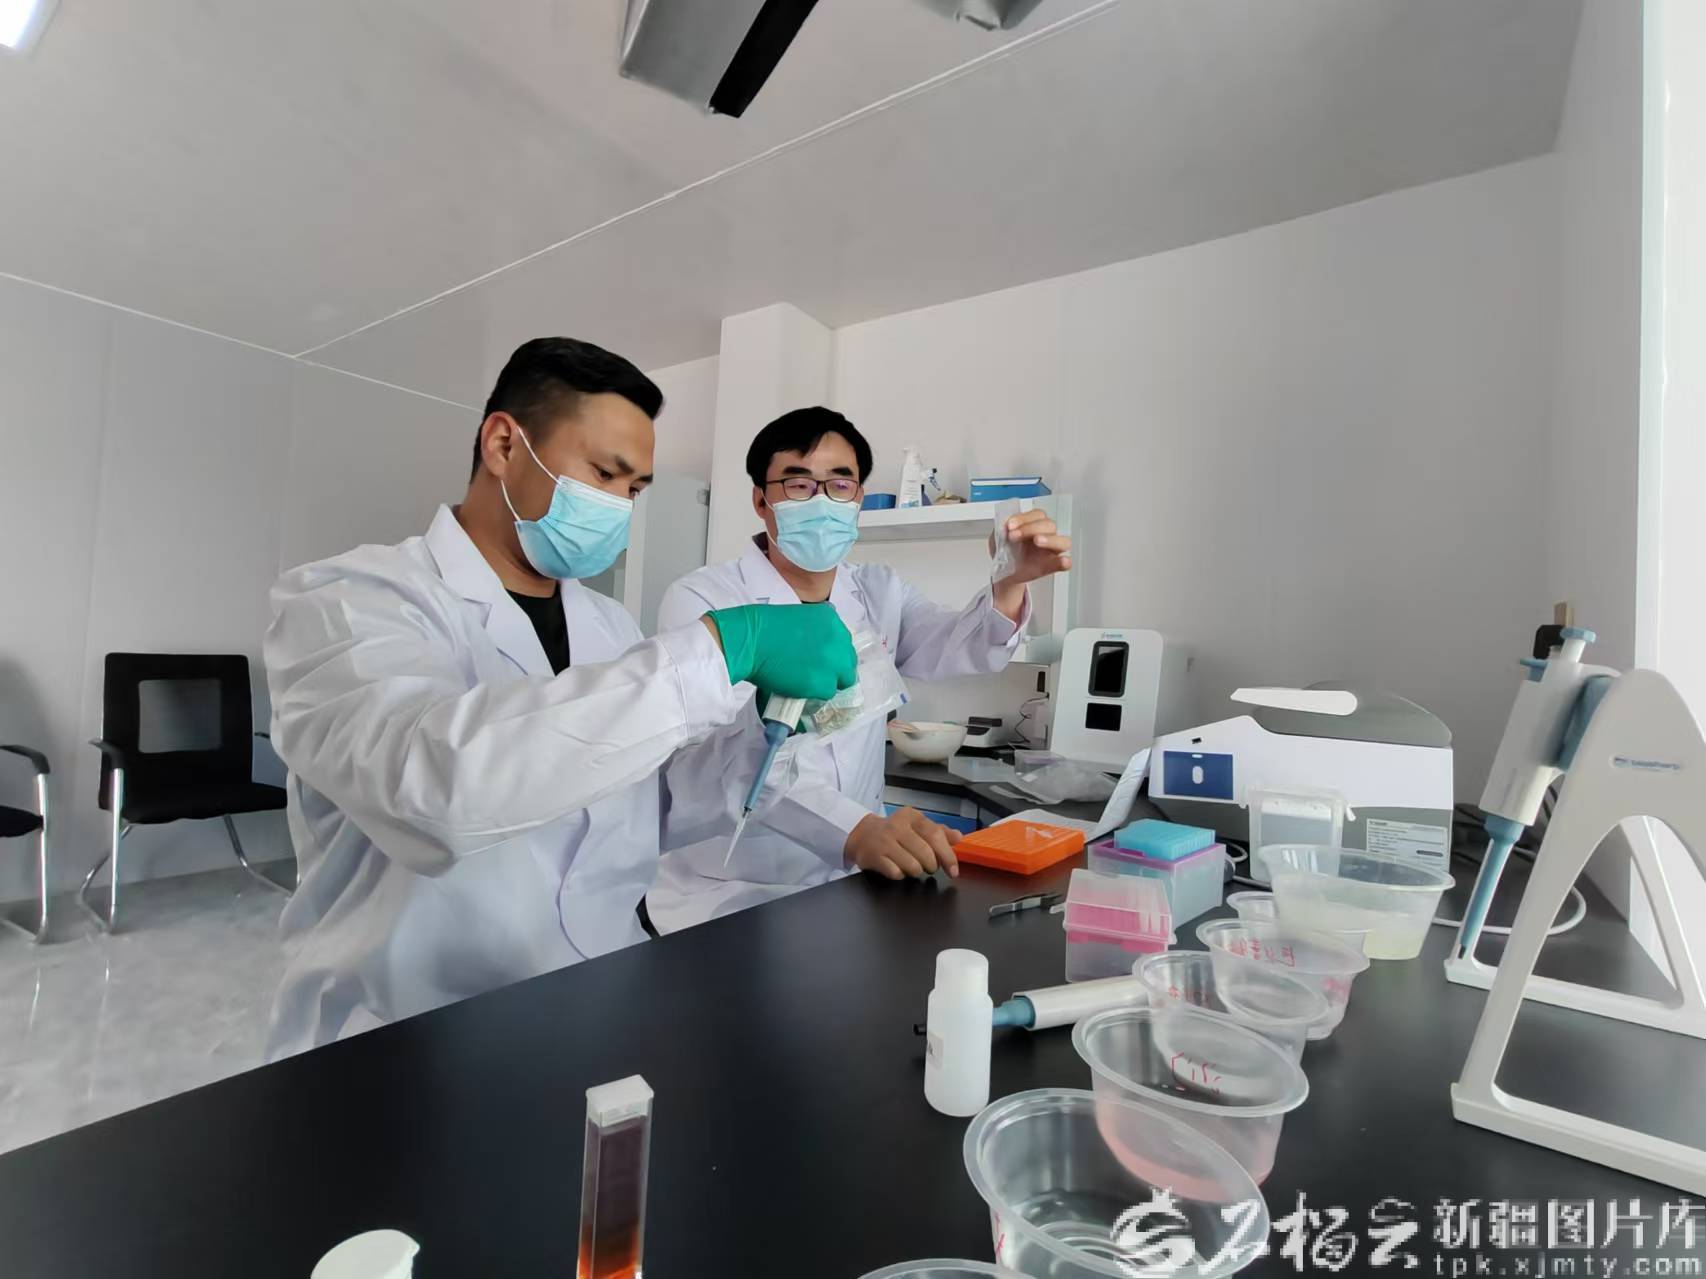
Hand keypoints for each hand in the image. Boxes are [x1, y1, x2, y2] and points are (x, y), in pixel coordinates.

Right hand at [705, 602, 855, 701]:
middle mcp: (838, 639)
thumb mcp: (800, 617)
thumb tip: (821, 648)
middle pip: (848, 662)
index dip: (834, 654)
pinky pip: (827, 693)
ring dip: (826, 682)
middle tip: (816, 674)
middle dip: (835, 669)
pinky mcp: (823, 682)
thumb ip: (817, 630)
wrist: (750, 640)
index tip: (823, 660)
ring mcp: (833, 662)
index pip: (844, 642)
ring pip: (842, 680)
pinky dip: (815, 693)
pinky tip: (800, 687)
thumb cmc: (764, 627)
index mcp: (831, 619)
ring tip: (807, 682)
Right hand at [845, 807, 960, 880]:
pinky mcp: (874, 857)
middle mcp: (897, 826)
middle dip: (931, 866)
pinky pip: (896, 873)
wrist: (861, 834)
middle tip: (928, 867)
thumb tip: (958, 837)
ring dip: (916, 871)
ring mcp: (884, 842)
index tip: (953, 870)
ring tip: (912, 865)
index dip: (947, 855)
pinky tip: (897, 867)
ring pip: (913, 866)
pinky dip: (900, 874)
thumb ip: (939, 831)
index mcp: (912, 817)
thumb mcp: (916, 826)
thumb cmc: (895, 832)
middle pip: (926, 854)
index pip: (935, 834)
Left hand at [992, 508, 1071, 585]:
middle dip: (1031, 528)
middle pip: (1049, 525)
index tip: (1010, 525)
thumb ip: (1002, 530)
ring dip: (1050, 539)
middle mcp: (1046, 534)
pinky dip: (1064, 562)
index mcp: (1034, 524)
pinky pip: (1065, 563)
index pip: (1037, 515)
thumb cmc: (1005, 552)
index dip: (1024, 518)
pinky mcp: (1052, 566)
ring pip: (1063, 541)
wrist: (1003, 572)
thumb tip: (1005, 526)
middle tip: (1014, 536)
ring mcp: (1051, 550)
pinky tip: (1062, 561)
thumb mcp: (999, 539)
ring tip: (1037, 541)